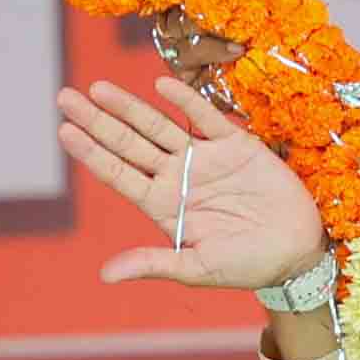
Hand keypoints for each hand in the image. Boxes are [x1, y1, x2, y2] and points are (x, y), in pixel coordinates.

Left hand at [54, 77, 329, 292]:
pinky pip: (205, 118)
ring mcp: (204, 159)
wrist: (295, 251)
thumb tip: (105, 275)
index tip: (64, 131)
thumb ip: (153, 263)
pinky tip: (161, 85)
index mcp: (162, 205)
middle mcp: (176, 177)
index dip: (91, 153)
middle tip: (65, 97)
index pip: (117, 174)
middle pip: (128, 144)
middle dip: (97, 121)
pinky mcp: (236, 146)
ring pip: (158, 126)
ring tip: (98, 89)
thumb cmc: (245, 265)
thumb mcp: (196, 268)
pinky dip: (185, 101)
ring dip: (129, 107)